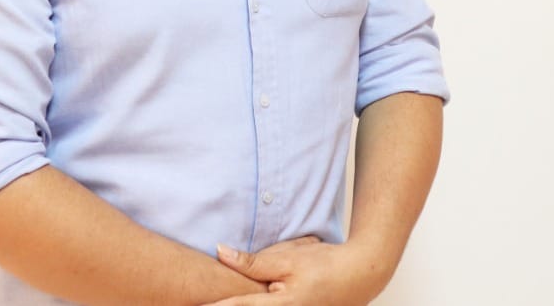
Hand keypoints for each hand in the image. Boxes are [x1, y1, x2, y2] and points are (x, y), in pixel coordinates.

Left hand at [200, 238, 387, 304]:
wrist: (360, 276)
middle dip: (226, 304)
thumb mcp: (288, 258)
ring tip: (215, 299)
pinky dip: (254, 303)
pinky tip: (244, 298)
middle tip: (194, 302)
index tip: (193, 304)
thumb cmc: (325, 264)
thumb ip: (252, 261)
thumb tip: (220, 252)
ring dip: (241, 302)